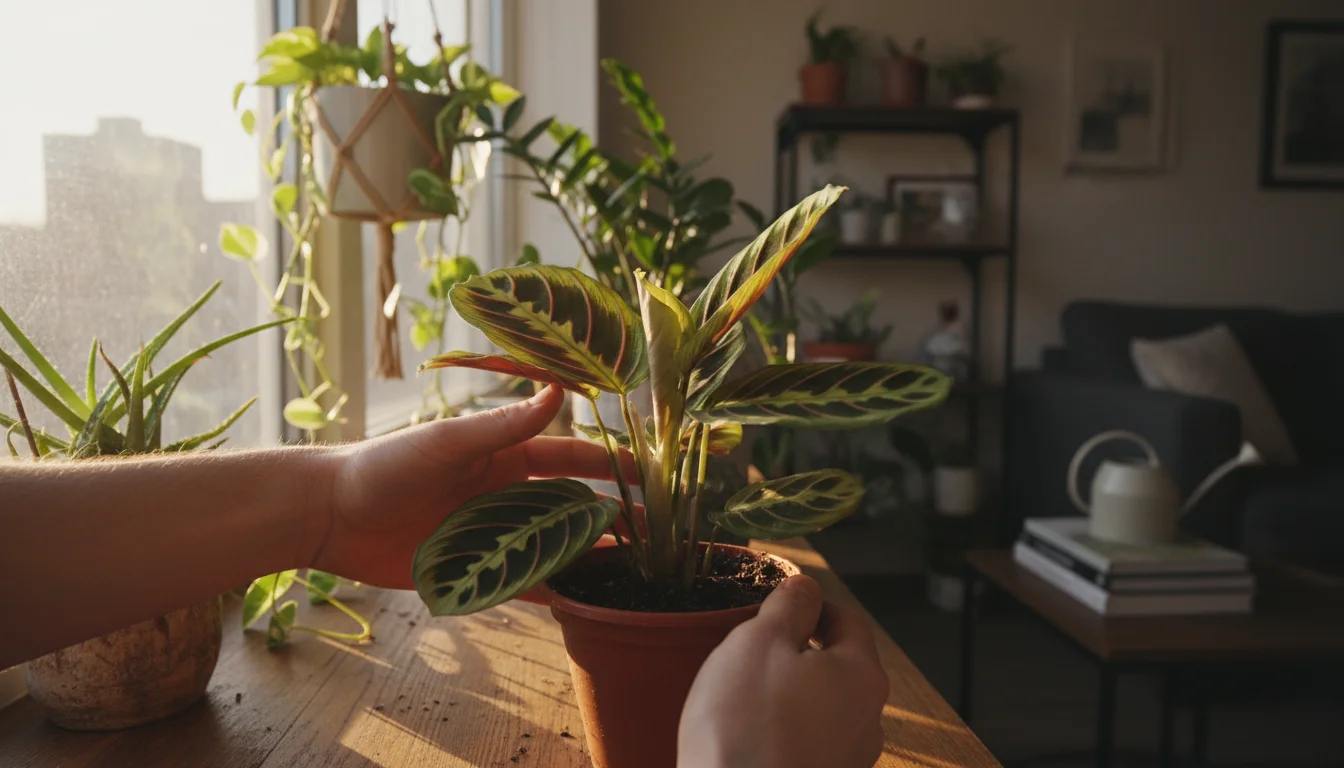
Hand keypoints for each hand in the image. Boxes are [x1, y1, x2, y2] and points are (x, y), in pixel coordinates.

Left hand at [306, 386, 628, 588]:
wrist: (330, 514)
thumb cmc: (386, 466)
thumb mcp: (450, 441)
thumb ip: (504, 424)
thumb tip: (559, 390)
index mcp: (503, 456)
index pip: (570, 456)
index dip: (609, 462)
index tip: (648, 473)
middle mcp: (505, 494)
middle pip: (570, 505)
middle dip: (609, 516)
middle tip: (653, 533)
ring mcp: (492, 535)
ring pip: (554, 546)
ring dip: (588, 556)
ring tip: (632, 572)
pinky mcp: (474, 571)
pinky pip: (524, 583)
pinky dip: (554, 590)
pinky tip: (584, 603)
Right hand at [678, 575, 887, 767]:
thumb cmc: (745, 724)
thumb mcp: (759, 641)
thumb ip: (788, 606)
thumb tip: (806, 586)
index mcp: (861, 676)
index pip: (849, 623)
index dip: (815, 607)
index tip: (785, 606)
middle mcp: (868, 722)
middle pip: (839, 670)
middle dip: (801, 655)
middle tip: (755, 650)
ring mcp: (849, 763)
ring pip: (824, 712)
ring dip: (792, 699)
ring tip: (746, 699)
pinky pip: (808, 748)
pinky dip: (784, 736)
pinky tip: (750, 739)